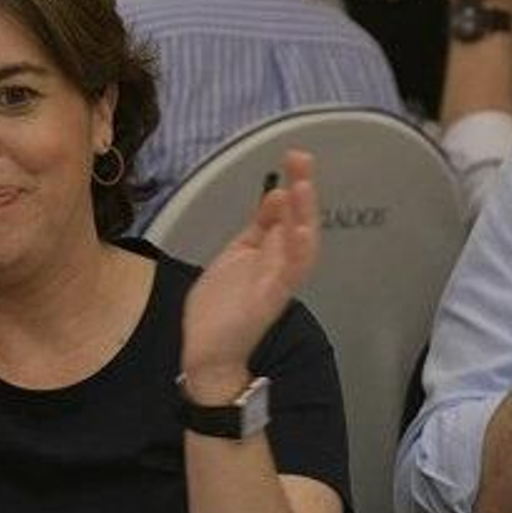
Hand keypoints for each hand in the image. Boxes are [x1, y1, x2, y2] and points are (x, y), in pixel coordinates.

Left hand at [180, 151, 319, 399]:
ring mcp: (277, 283)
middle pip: (299, 223)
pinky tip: (299, 230)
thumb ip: (257, 228)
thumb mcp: (236, 255)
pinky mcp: (269, 301)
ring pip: (301, 246)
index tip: (292, 158)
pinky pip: (289, 275)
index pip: (286, 213)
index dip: (292, 185)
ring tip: (303, 186)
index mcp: (270, 252)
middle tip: (301, 159)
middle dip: (302, 190)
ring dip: (304, 216)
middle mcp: (279, 265)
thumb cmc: (221, 309)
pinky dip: (296, 252)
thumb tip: (274, 194)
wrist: (207, 354)